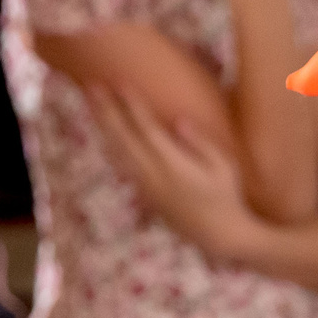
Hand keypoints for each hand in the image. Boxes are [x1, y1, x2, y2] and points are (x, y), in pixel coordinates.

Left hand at [89, 85, 255, 254]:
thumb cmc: (227, 196)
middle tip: (92, 84)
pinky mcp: (144, 193)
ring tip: (90, 102)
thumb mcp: (224, 167)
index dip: (132, 105)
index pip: (147, 129)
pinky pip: (120, 164)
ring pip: (117, 151)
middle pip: (123, 137)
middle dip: (107, 109)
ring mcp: (145, 185)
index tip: (120, 82)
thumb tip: (179, 120)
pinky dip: (109, 144)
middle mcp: (154, 175)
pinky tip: (103, 132)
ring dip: (102, 125)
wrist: (218, 235)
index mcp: (174, 165)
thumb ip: (201, 143)